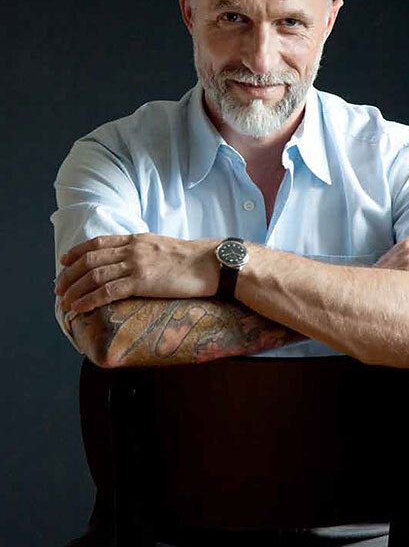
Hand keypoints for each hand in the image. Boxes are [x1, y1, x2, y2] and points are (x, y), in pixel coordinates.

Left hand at [55, 234, 219, 312]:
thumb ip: (144, 252)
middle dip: (70, 274)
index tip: (65, 262)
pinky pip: (107, 292)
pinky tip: (79, 307)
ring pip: (94, 275)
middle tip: (58, 287)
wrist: (211, 264)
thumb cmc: (192, 260)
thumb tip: (133, 262)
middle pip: (90, 259)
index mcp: (137, 239)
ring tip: (64, 301)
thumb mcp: (163, 247)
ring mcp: (136, 265)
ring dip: (75, 289)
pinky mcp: (142, 282)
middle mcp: (132, 249)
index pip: (98, 242)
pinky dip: (89, 299)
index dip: (77, 252)